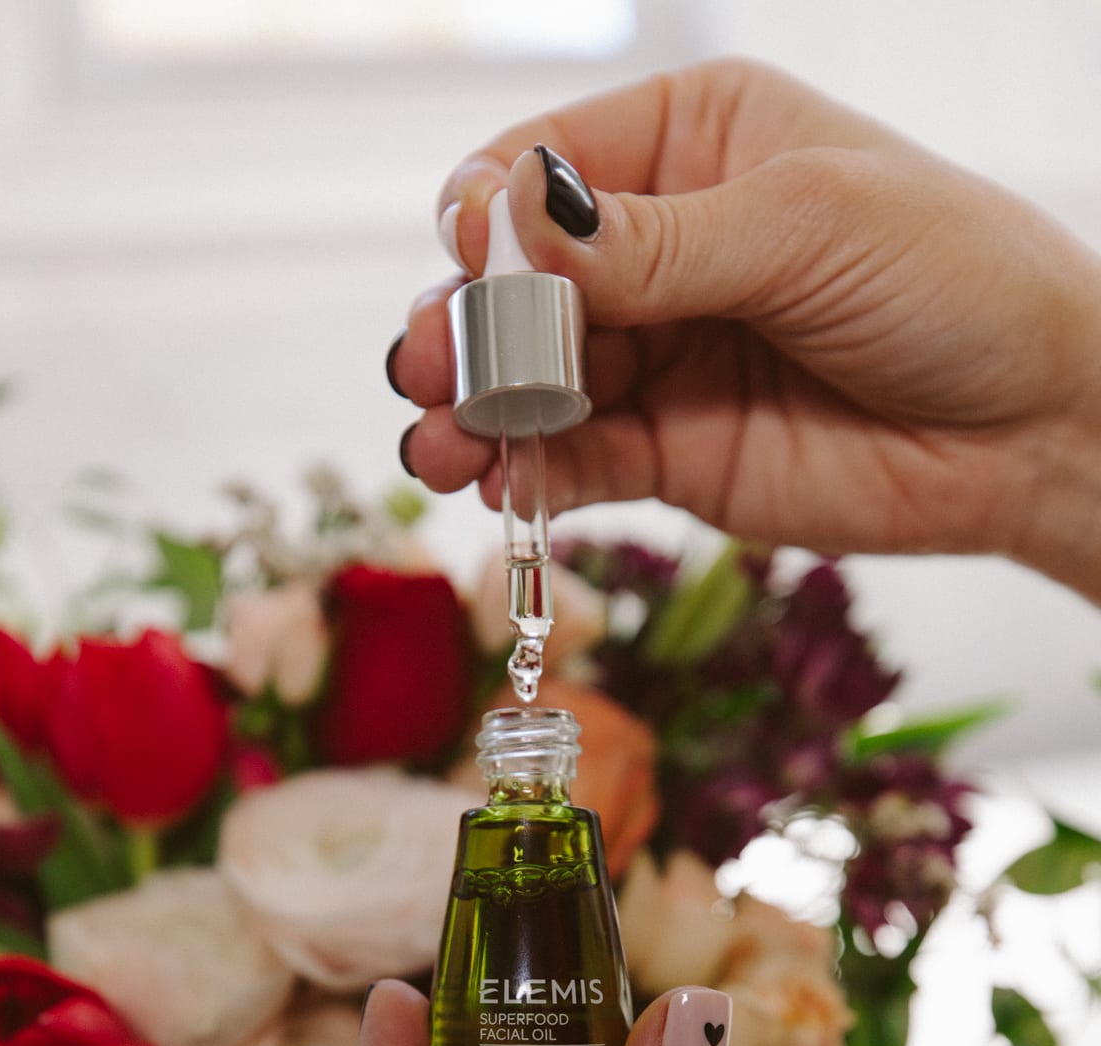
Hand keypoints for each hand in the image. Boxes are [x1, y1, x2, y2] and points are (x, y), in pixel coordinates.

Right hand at [390, 60, 1100, 601]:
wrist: (1032, 426)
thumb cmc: (954, 280)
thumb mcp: (804, 226)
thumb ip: (653, 245)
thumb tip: (512, 230)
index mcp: (692, 144)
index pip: (543, 169)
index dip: (491, 220)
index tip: (473, 270)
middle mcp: (660, 248)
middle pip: (519, 283)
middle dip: (467, 326)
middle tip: (429, 370)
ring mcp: (661, 355)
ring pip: (533, 378)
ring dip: (478, 409)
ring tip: (442, 441)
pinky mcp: (670, 451)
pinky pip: (575, 458)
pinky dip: (529, 472)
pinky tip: (496, 483)